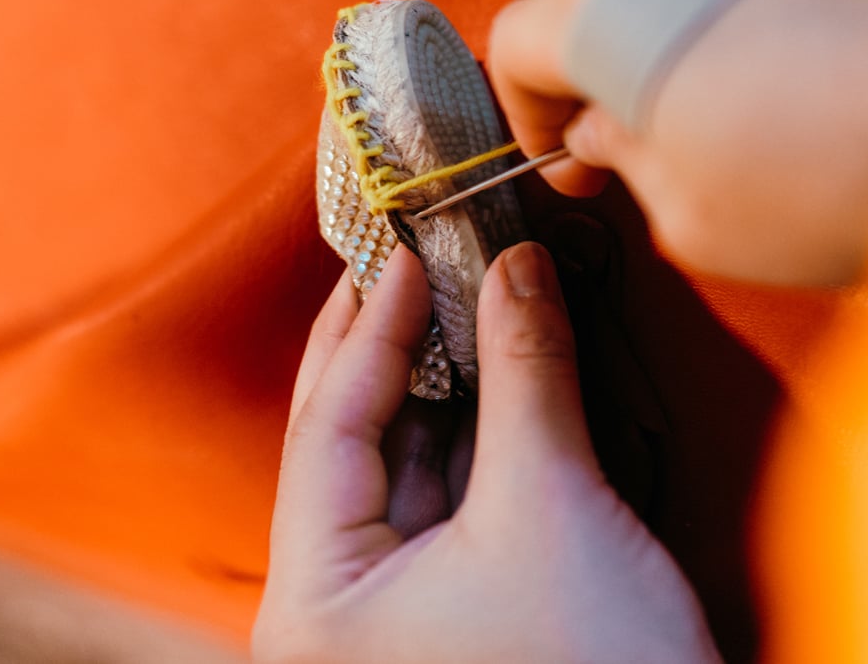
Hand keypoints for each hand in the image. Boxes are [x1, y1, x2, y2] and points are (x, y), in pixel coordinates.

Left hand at [252, 243, 718, 662]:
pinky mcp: (452, 611)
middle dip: (397, 350)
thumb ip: (524, 373)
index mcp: (317, 605)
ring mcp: (394, 615)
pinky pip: (450, 499)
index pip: (327, 429)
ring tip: (473, 299)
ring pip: (408, 468)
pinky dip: (479, 435)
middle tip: (421, 262)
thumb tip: (516, 266)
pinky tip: (503, 373)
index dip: (370, 329)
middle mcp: (338, 613)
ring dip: (447, 386)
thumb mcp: (550, 502)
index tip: (402, 252)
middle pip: (356, 445)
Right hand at [489, 0, 867, 283]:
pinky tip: (817, 92)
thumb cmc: (863, 160)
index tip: (565, 158)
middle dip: (616, 84)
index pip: (516, 42)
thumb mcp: (698, 219)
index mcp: (613, 2)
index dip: (525, 116)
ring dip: (694, 51)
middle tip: (657, 157)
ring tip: (756, 132)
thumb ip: (628, 170)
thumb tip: (619, 142)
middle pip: (603, 4)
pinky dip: (763, 23)